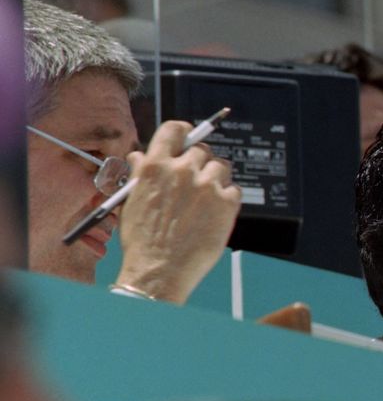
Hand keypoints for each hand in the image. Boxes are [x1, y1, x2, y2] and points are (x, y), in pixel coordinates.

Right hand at [114, 121, 240, 303]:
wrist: (159, 270)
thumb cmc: (142, 240)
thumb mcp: (129, 201)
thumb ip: (140, 174)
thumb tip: (140, 156)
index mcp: (155, 166)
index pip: (175, 130)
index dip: (185, 131)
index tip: (190, 135)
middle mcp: (182, 171)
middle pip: (202, 150)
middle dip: (200, 163)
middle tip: (196, 181)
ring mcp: (207, 186)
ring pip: (222, 167)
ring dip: (216, 179)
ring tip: (205, 201)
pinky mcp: (226, 203)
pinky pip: (234, 190)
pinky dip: (228, 199)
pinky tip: (214, 214)